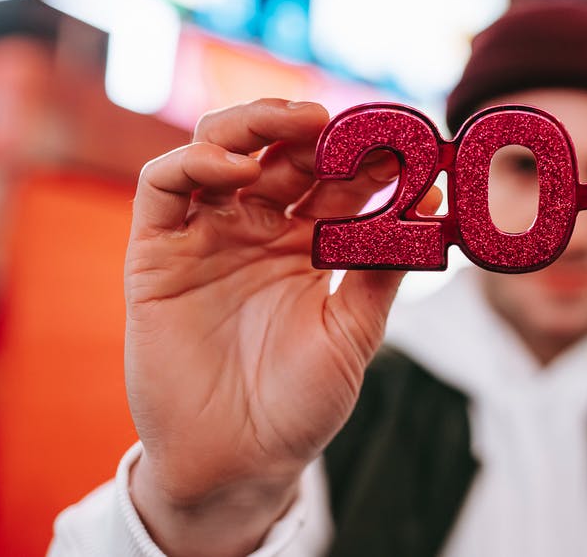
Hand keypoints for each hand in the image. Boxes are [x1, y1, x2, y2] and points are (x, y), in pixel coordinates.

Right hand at [124, 99, 435, 555]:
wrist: (238, 462)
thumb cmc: (301, 403)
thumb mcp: (354, 332)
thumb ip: (383, 270)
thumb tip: (429, 205)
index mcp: (310, 245)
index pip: (340, 181)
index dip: (370, 157)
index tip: (407, 142)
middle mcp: (258, 231)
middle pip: (283, 154)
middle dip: (317, 131)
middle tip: (353, 123)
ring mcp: (207, 237)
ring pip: (222, 151)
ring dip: (257, 125)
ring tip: (302, 125)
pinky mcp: (156, 254)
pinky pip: (163, 188)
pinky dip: (193, 162)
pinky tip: (237, 167)